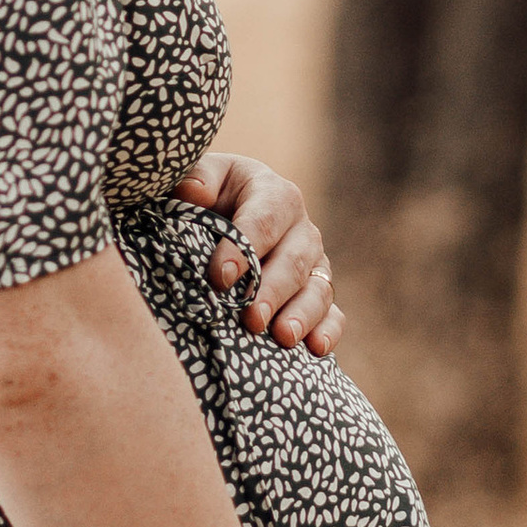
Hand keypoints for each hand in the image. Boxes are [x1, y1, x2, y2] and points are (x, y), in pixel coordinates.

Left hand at [178, 151, 343, 356]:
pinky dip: (328, 330)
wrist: (226, 218)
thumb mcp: (203, 179)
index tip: (220, 277)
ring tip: (282, 337)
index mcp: (274, 194)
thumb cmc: (210, 199)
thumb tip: (193, 191)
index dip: (244, 247)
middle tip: (252, 318)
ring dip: (303, 314)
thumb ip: (197, 178)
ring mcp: (314, 264)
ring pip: (318, 288)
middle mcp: (301, 229)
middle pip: (294, 259)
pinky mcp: (318, 293)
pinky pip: (333, 313)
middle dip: (272, 290)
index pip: (264, 219)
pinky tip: (315, 348)